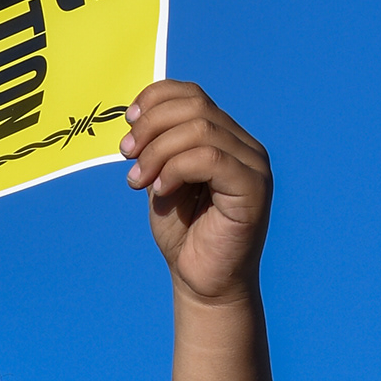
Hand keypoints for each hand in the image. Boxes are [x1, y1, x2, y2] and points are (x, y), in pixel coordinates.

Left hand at [120, 84, 270, 303]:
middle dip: (151, 126)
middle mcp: (245, 147)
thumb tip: (136, 116)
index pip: (193, 96)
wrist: (203, 284)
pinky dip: (176, 169)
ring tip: (138, 180)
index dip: (155, 99)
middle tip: (126, 155)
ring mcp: (253, 167)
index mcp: (226, 139)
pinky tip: (160, 191)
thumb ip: (158, 149)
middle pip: (195, 107)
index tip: (127, 123)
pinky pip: (210, 159)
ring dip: (158, 151)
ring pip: (200, 130)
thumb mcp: (162, 181)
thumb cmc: (184, 236)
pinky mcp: (253, 189)